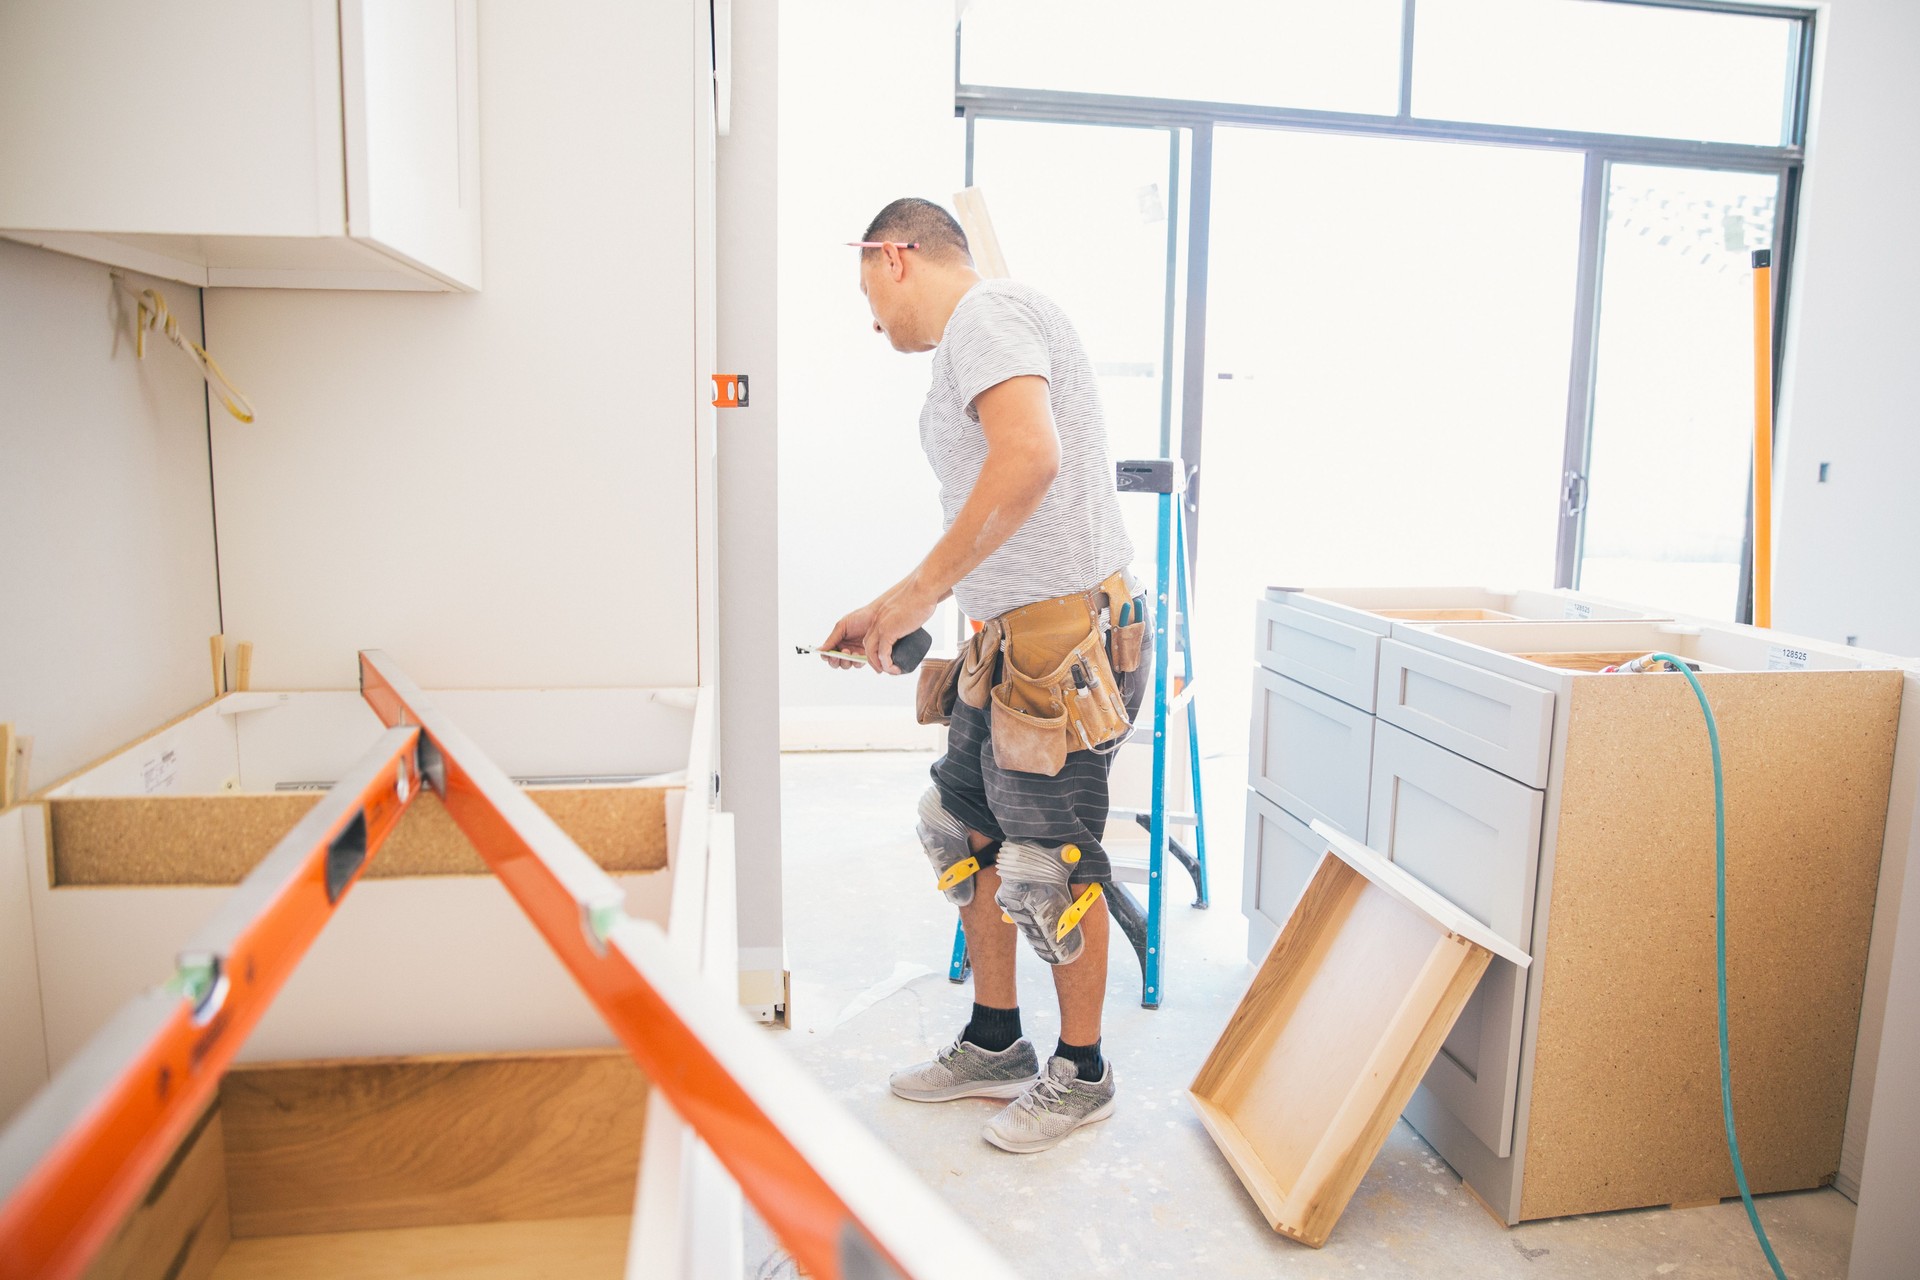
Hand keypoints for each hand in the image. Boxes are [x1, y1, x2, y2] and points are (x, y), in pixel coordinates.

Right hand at [817, 605, 875, 671]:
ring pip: (845, 665)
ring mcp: (855, 653)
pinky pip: (857, 664)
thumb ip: (831, 639)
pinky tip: (857, 654)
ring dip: (845, 661)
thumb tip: (819, 650)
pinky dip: (856, 662)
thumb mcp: (842, 626)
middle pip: (835, 662)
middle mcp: (845, 649)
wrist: (878, 616)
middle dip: (835, 661)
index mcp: (837, 641)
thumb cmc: (859, 618)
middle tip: (838, 655)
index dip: (826, 656)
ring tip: (848, 652)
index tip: (827, 655)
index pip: (828, 653)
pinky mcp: (865, 656)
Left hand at [822, 580, 937, 674]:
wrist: (923, 590)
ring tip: (891, 671)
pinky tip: (894, 668)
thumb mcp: (908, 610)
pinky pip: (882, 653)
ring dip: (879, 665)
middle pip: (868, 646)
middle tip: (884, 669)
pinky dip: (887, 664)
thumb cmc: (921, 598)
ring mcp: (881, 626)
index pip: (871, 637)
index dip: (874, 651)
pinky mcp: (889, 631)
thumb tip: (915, 624)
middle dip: (873, 661)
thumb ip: (907, 617)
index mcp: (880, 617)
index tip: (884, 660)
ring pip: (872, 652)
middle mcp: (877, 622)